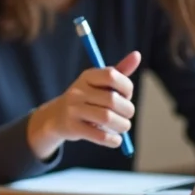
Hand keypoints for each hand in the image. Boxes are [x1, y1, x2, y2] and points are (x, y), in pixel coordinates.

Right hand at [27, 51, 141, 159]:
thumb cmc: (86, 99)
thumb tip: (137, 55)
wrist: (56, 117)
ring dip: (122, 126)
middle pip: (112, 100)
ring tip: (122, 127)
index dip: (126, 87)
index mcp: (87, 76)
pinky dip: (113, 140)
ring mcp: (73, 109)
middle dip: (127, 111)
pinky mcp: (72, 127)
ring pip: (107, 118)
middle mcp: (77, 90)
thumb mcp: (100, 83)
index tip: (125, 95)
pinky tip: (115, 139)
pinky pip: (99, 135)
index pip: (112, 76)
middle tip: (126, 115)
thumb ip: (119, 72)